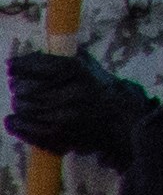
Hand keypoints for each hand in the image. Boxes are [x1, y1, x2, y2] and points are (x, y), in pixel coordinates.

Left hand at [2, 47, 149, 164]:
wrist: (119, 119)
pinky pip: (26, 129)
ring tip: (22, 101)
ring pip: (23, 109)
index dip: (20, 65)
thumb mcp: (87, 65)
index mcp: (78, 71)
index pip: (39, 65)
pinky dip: (15, 124)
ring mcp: (64, 117)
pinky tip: (13, 119)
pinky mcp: (59, 137)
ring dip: (19, 104)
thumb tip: (27, 57)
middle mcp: (71, 94)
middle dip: (17, 86)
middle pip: (26, 89)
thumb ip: (61, 57)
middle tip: (16, 85)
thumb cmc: (98, 87)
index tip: (11, 65)